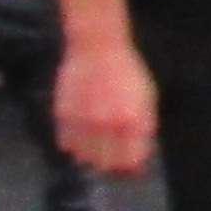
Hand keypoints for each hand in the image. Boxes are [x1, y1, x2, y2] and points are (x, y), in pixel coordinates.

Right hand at [59, 34, 158, 174]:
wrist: (97, 45)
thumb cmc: (126, 70)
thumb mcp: (146, 97)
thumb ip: (143, 127)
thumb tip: (137, 158)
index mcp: (133, 121)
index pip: (130, 161)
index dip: (129, 164)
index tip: (127, 161)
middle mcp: (108, 125)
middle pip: (106, 164)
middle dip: (109, 161)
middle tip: (109, 150)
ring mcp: (84, 121)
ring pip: (83, 157)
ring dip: (89, 153)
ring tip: (94, 138)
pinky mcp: (64, 115)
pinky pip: (66, 143)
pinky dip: (73, 142)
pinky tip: (81, 129)